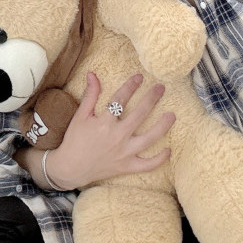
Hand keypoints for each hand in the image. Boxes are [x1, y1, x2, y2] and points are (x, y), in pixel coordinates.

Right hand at [46, 72, 174, 189]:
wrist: (70, 168)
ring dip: (163, 126)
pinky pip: (147, 165)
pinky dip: (160, 159)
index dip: (131, 86)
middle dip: (152, 99)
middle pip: (140, 114)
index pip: (121, 99)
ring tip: (172, 115)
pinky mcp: (127, 167)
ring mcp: (124, 153)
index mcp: (104, 123)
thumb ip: (90, 95)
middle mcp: (117, 137)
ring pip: (149, 138)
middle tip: (161, 88)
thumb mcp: (80, 116)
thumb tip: (92, 74)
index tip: (139, 77)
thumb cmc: (75, 140)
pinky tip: (169, 150)